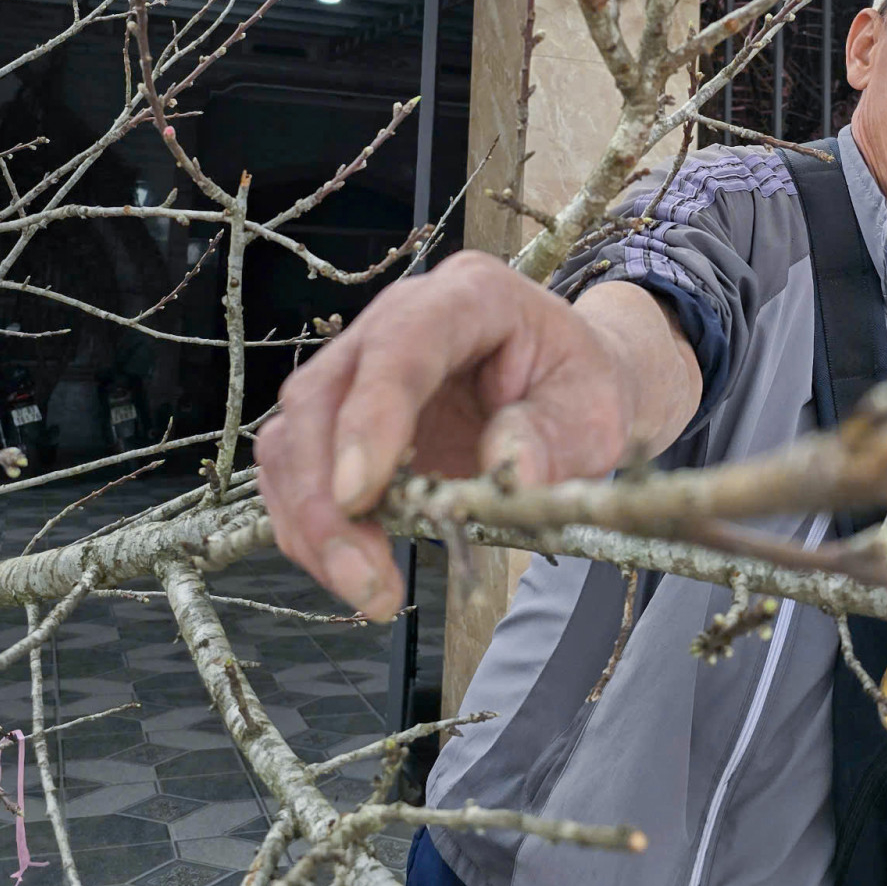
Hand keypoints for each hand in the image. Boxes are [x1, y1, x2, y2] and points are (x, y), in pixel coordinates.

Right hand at [254, 252, 638, 619]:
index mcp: (468, 297)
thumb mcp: (593, 412)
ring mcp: (358, 368)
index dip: (370, 416)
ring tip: (366, 588)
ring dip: (310, 520)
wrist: (563, 386)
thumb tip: (511, 474)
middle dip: (325, 494)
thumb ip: (554, 438)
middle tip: (363, 576)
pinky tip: (350, 569)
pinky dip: (308, 526)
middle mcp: (395, 321)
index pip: (402, 342)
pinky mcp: (339, 418)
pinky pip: (294, 470)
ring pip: (293, 436)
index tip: (357, 495)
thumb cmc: (576, 389)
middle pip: (322, 393)